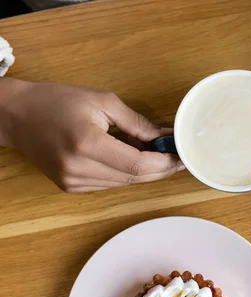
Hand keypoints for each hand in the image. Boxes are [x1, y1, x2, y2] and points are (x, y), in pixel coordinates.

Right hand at [0, 79, 182, 192]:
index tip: (180, 156)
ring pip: (124, 184)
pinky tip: (132, 160)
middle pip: (134, 179)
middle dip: (160, 169)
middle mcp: (79, 170)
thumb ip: (137, 123)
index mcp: (87, 145)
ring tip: (158, 155)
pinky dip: (126, 174)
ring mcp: (73, 182)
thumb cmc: (56, 101)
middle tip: (177, 158)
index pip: (138, 165)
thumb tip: (166, 137)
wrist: (15, 116)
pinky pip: (109, 184)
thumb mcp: (102, 102)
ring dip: (145, 172)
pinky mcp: (71, 188)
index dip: (164, 164)